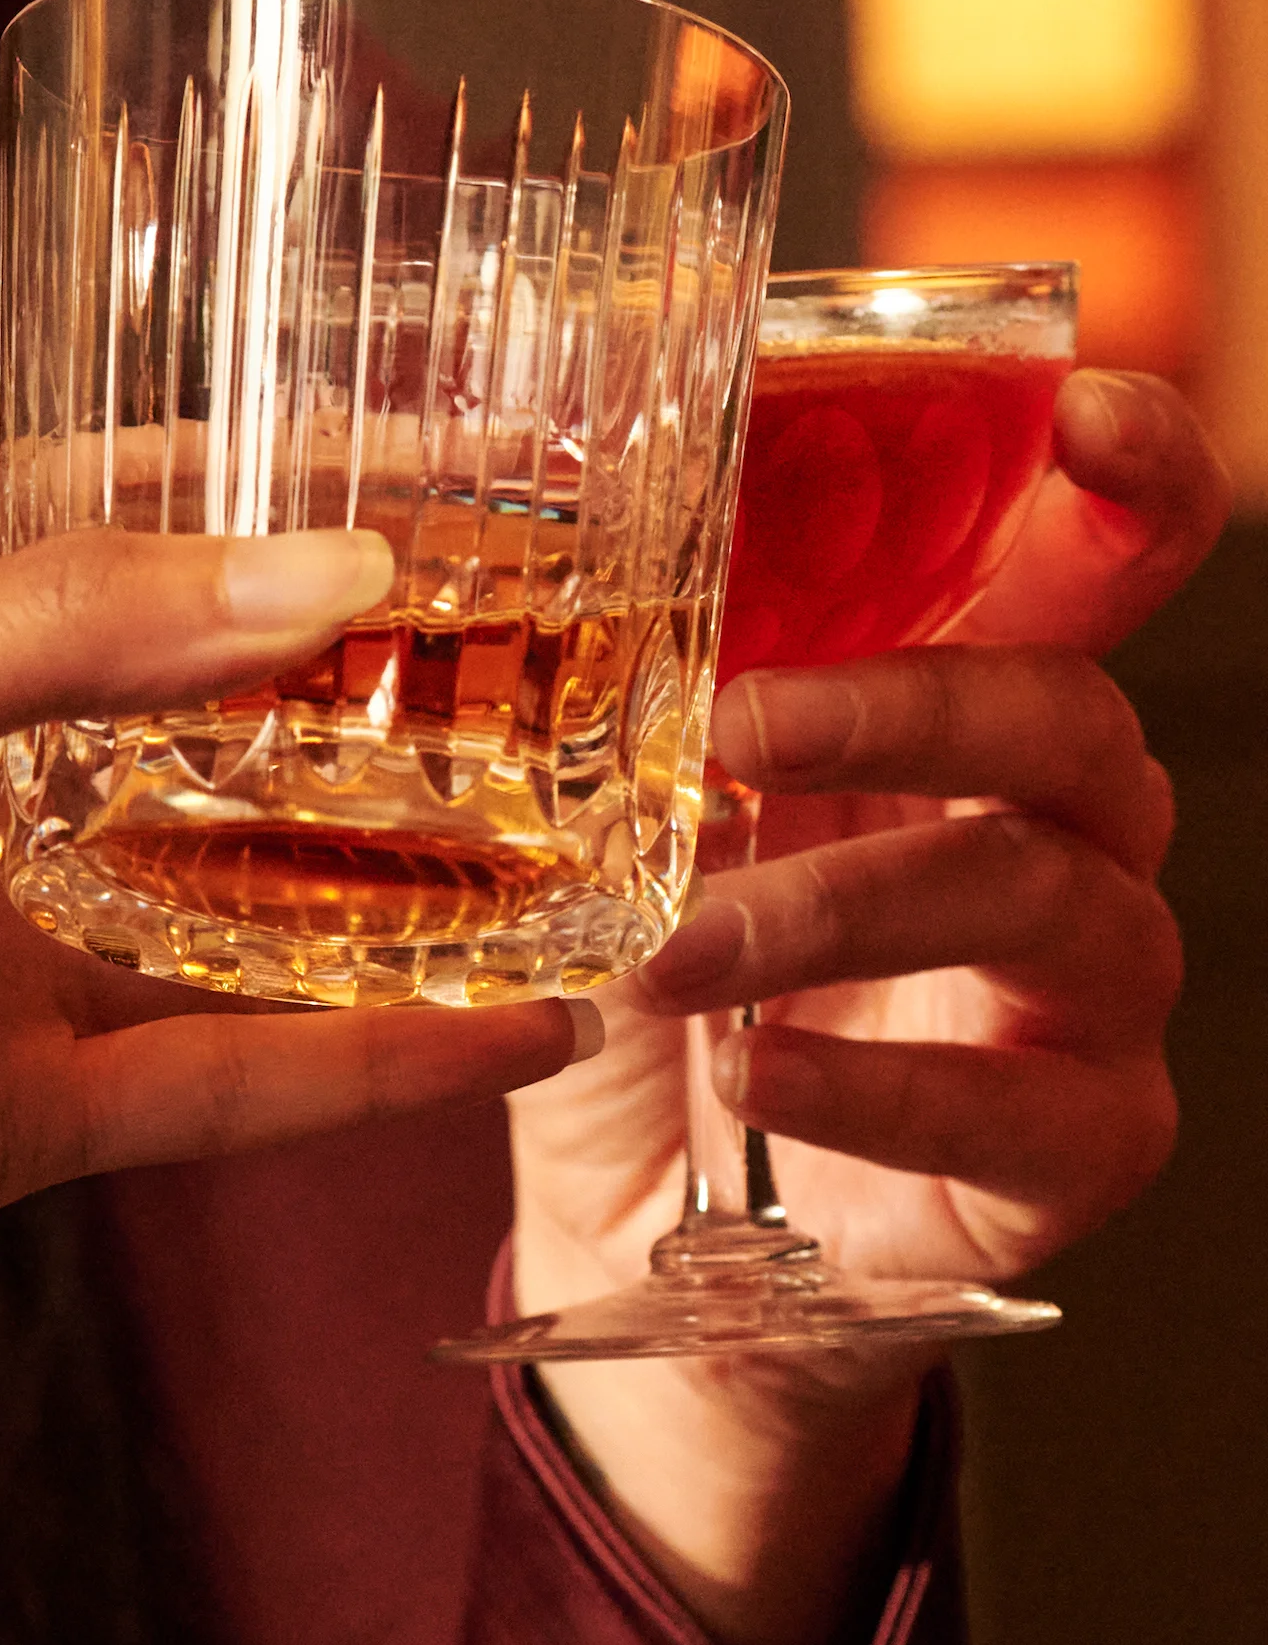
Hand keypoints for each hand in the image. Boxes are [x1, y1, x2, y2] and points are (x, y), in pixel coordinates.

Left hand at [0, 530, 574, 1553]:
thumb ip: (56, 632)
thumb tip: (313, 576)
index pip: (119, 549)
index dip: (287, 518)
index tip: (467, 490)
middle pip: (205, 734)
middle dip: (374, 707)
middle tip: (567, 677)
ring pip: (233, 915)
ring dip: (395, 895)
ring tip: (584, 861)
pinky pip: (211, 1081)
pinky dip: (356, 1064)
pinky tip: (499, 1035)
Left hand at [505, 370, 1224, 1644]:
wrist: (645, 1238)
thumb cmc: (647, 999)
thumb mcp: (616, 828)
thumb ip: (622, 696)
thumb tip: (515, 513)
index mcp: (965, 725)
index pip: (1099, 568)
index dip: (1130, 478)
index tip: (1075, 406)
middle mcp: (1061, 835)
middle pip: (1071, 717)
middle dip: (905, 704)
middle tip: (732, 732)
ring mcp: (1090, 995)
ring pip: (1042, 894)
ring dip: (839, 907)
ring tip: (676, 953)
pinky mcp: (1080, 1146)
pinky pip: (1026, 1104)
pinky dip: (879, 1088)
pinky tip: (759, 1084)